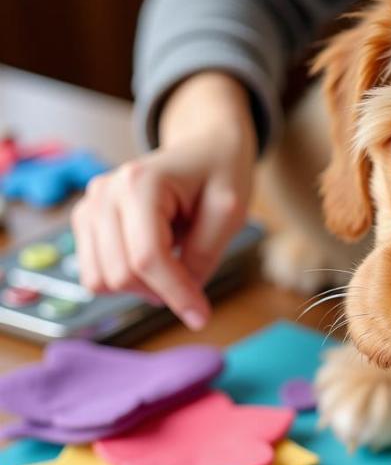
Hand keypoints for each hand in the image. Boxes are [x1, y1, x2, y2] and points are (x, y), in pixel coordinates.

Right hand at [72, 71, 256, 329]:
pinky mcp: (86, 220)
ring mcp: (90, 205)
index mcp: (141, 183)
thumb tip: (183, 297)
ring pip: (100, 279)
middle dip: (160, 291)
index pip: (147, 257)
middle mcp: (105, 192)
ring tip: (174, 263)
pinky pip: (94, 273)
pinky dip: (125, 279)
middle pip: (121, 274)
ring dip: (140, 287)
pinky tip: (153, 259)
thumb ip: (205, 254)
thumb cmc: (221, 173)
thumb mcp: (230, 211)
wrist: (205, 147)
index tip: (202, 316)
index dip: (176, 294)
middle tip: (194, 281)